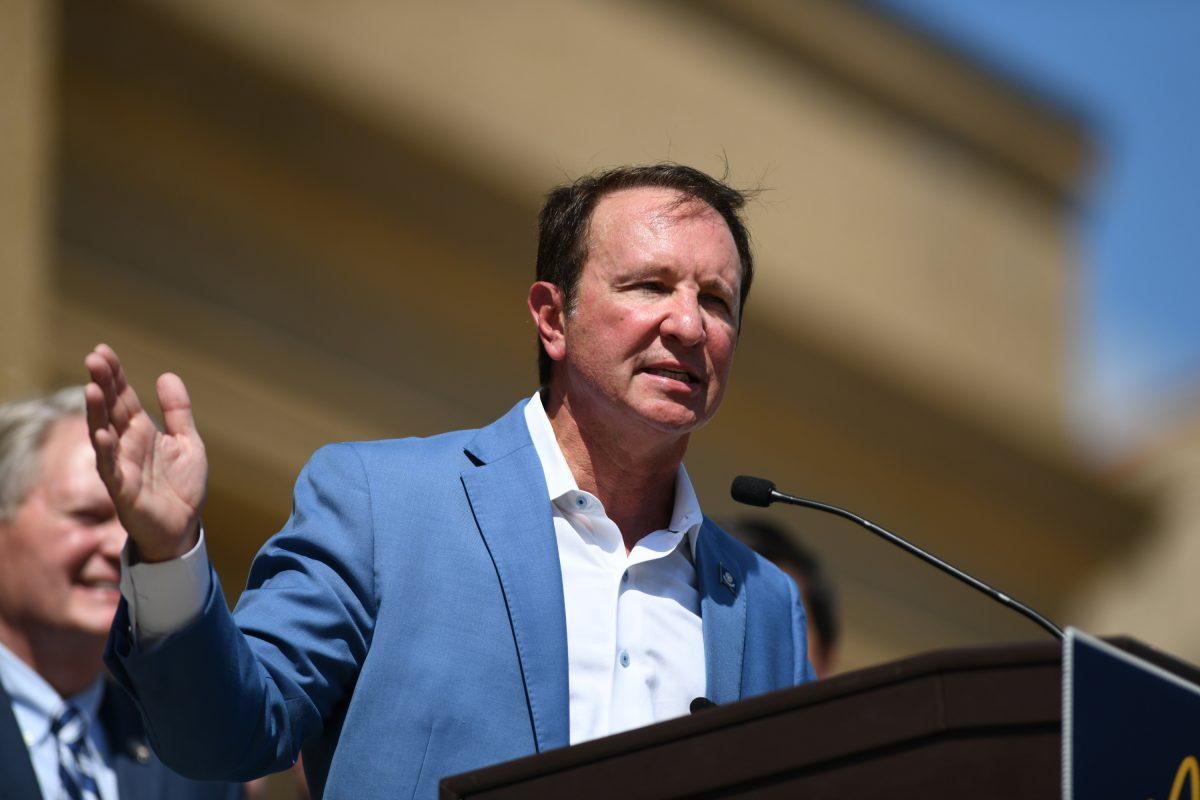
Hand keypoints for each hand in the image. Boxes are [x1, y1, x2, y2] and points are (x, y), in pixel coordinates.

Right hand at [84, 344, 206, 562]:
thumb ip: (178, 411)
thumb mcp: (188, 442)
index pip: (124, 397)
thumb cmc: (181, 486)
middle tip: (93, 358)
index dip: (115, 375)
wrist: (184, 527)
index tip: (103, 351)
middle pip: (111, 409)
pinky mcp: (123, 489)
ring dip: (97, 412)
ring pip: (104, 433)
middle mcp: (127, 444)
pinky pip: (111, 468)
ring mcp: (122, 465)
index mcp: (142, 431)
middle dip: (102, 384)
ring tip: (92, 389)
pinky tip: (101, 433)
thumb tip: (166, 375)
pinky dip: (106, 450)